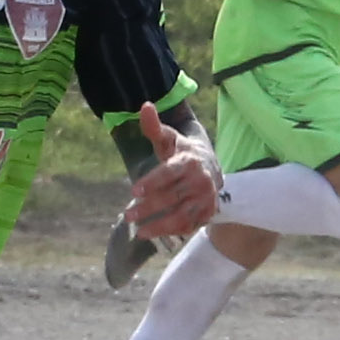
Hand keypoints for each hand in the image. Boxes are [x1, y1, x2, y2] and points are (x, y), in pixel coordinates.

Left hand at [124, 130, 221, 247]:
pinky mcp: (208, 212)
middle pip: (172, 197)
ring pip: (182, 216)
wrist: (211, 166)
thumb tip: (145, 106)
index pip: (169, 173)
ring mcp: (206, 199)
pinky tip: (153, 233)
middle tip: (128, 216)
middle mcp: (202, 181)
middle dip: (149, 208)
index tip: (133, 191)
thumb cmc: (182, 152)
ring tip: (138, 232)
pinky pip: (189, 226)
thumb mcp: (168, 138)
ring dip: (159, 226)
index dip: (152, 182)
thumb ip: (154, 126)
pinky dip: (171, 232)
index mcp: (190, 161)